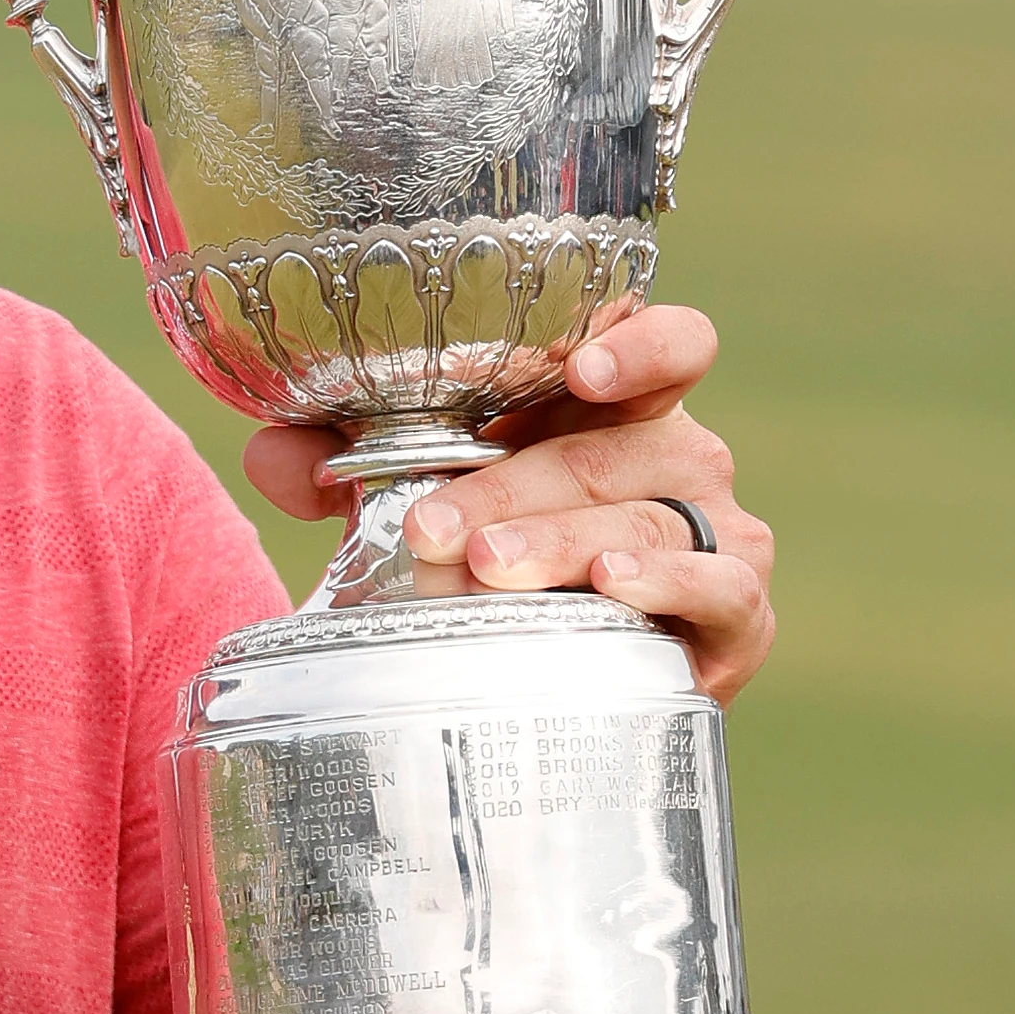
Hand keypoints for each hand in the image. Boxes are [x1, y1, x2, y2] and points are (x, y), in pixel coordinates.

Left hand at [243, 306, 778, 704]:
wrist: (555, 670)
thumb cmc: (491, 549)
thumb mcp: (417, 491)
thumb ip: (344, 460)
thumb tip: (277, 454)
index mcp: (616, 406)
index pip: (670, 344)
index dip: (639, 344)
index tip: (577, 366)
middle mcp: (680, 458)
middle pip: (614, 450)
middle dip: (513, 486)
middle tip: (436, 525)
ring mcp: (717, 535)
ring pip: (650, 520)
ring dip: (561, 542)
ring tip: (489, 565)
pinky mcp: (737, 618)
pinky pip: (721, 592)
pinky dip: (668, 585)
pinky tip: (612, 584)